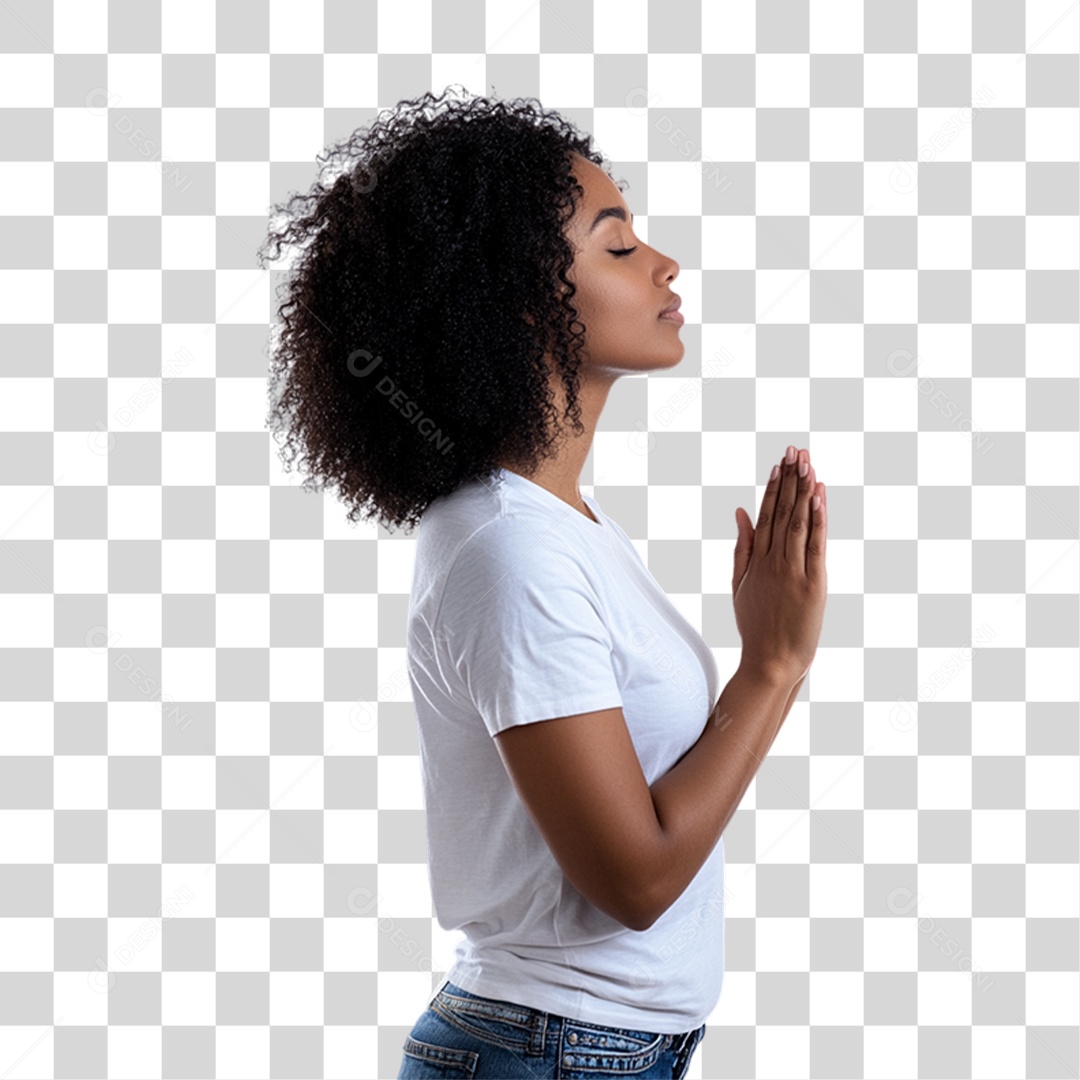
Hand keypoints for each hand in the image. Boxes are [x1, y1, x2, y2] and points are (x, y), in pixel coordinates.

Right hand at [732, 446, 827, 686]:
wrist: (770, 662)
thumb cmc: (757, 627)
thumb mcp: (740, 584)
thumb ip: (741, 547)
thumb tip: (741, 512)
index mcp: (756, 561)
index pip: (765, 515)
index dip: (773, 487)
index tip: (779, 462)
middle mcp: (773, 562)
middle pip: (782, 512)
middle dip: (790, 480)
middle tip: (796, 450)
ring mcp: (792, 572)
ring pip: (797, 523)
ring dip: (803, 491)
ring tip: (807, 463)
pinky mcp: (812, 584)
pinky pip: (814, 545)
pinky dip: (817, 520)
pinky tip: (818, 496)